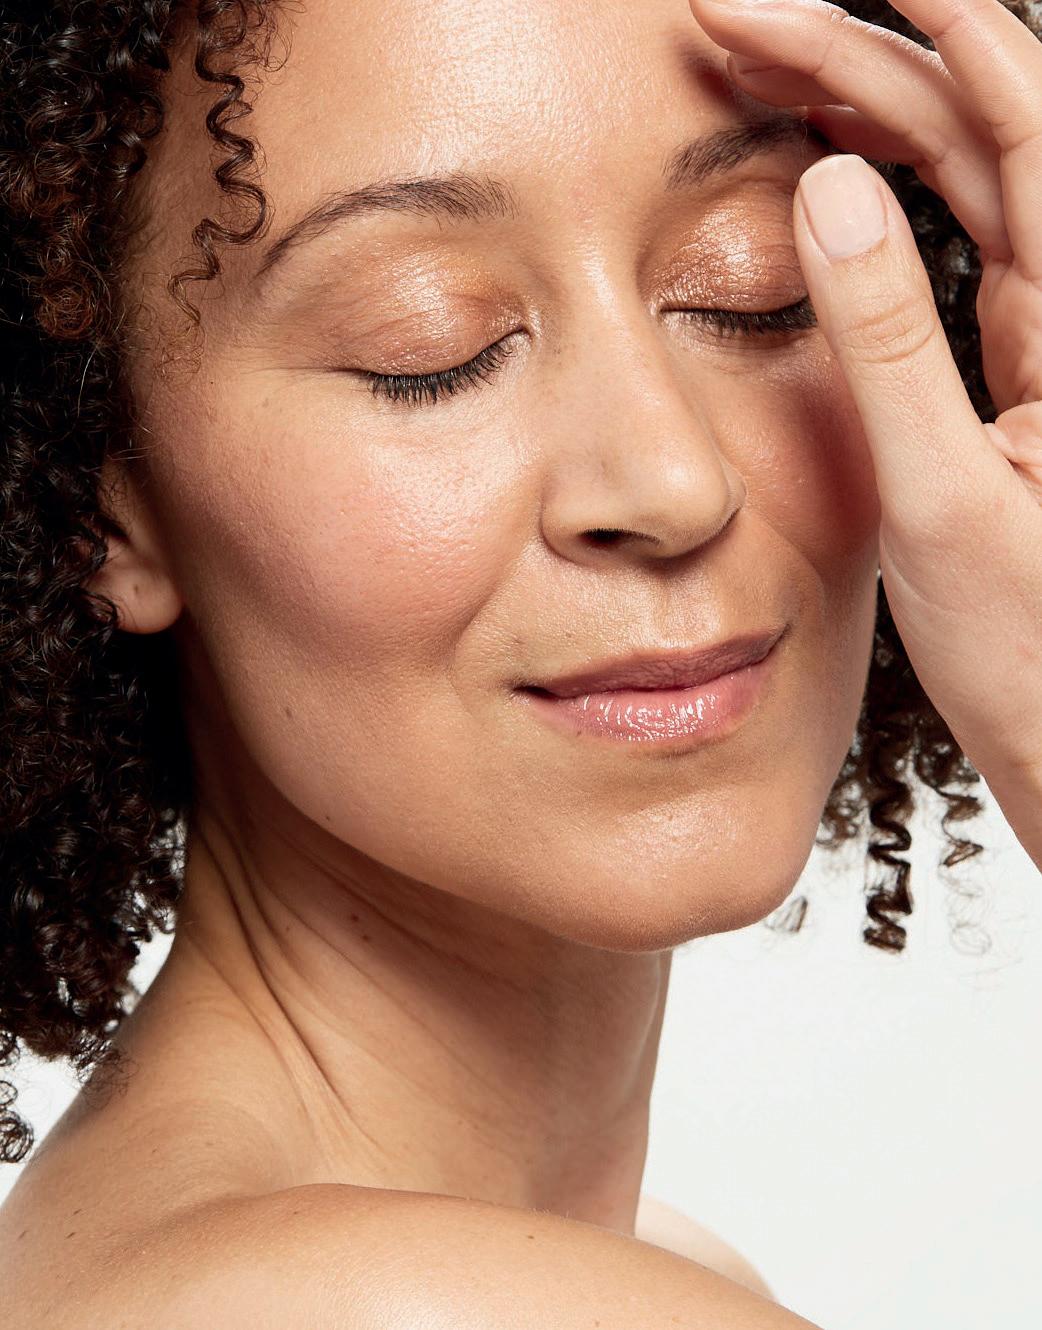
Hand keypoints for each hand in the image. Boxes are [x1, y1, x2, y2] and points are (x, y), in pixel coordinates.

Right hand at [688, 0, 1041, 861]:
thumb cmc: (1032, 647)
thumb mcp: (943, 496)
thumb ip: (887, 340)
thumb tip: (830, 189)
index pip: (1009, 109)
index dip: (908, 27)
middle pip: (976, 122)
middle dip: (856, 55)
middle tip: (733, 23)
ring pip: (960, 172)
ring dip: (864, 111)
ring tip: (758, 70)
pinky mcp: (1009, 369)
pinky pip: (950, 244)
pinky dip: (880, 194)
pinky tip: (820, 170)